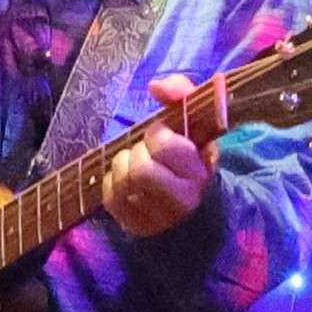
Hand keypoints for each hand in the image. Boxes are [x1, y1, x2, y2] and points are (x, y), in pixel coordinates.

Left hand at [105, 73, 214, 237]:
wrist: (195, 205)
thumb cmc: (191, 156)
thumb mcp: (194, 123)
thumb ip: (181, 94)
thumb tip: (157, 85)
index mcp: (201, 172)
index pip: (166, 148)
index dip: (158, 135)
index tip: (163, 133)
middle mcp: (182, 201)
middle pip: (141, 170)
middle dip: (138, 152)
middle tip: (147, 150)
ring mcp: (158, 218)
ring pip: (123, 182)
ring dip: (124, 164)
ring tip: (138, 163)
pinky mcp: (136, 226)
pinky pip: (111, 196)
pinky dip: (114, 181)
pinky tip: (128, 180)